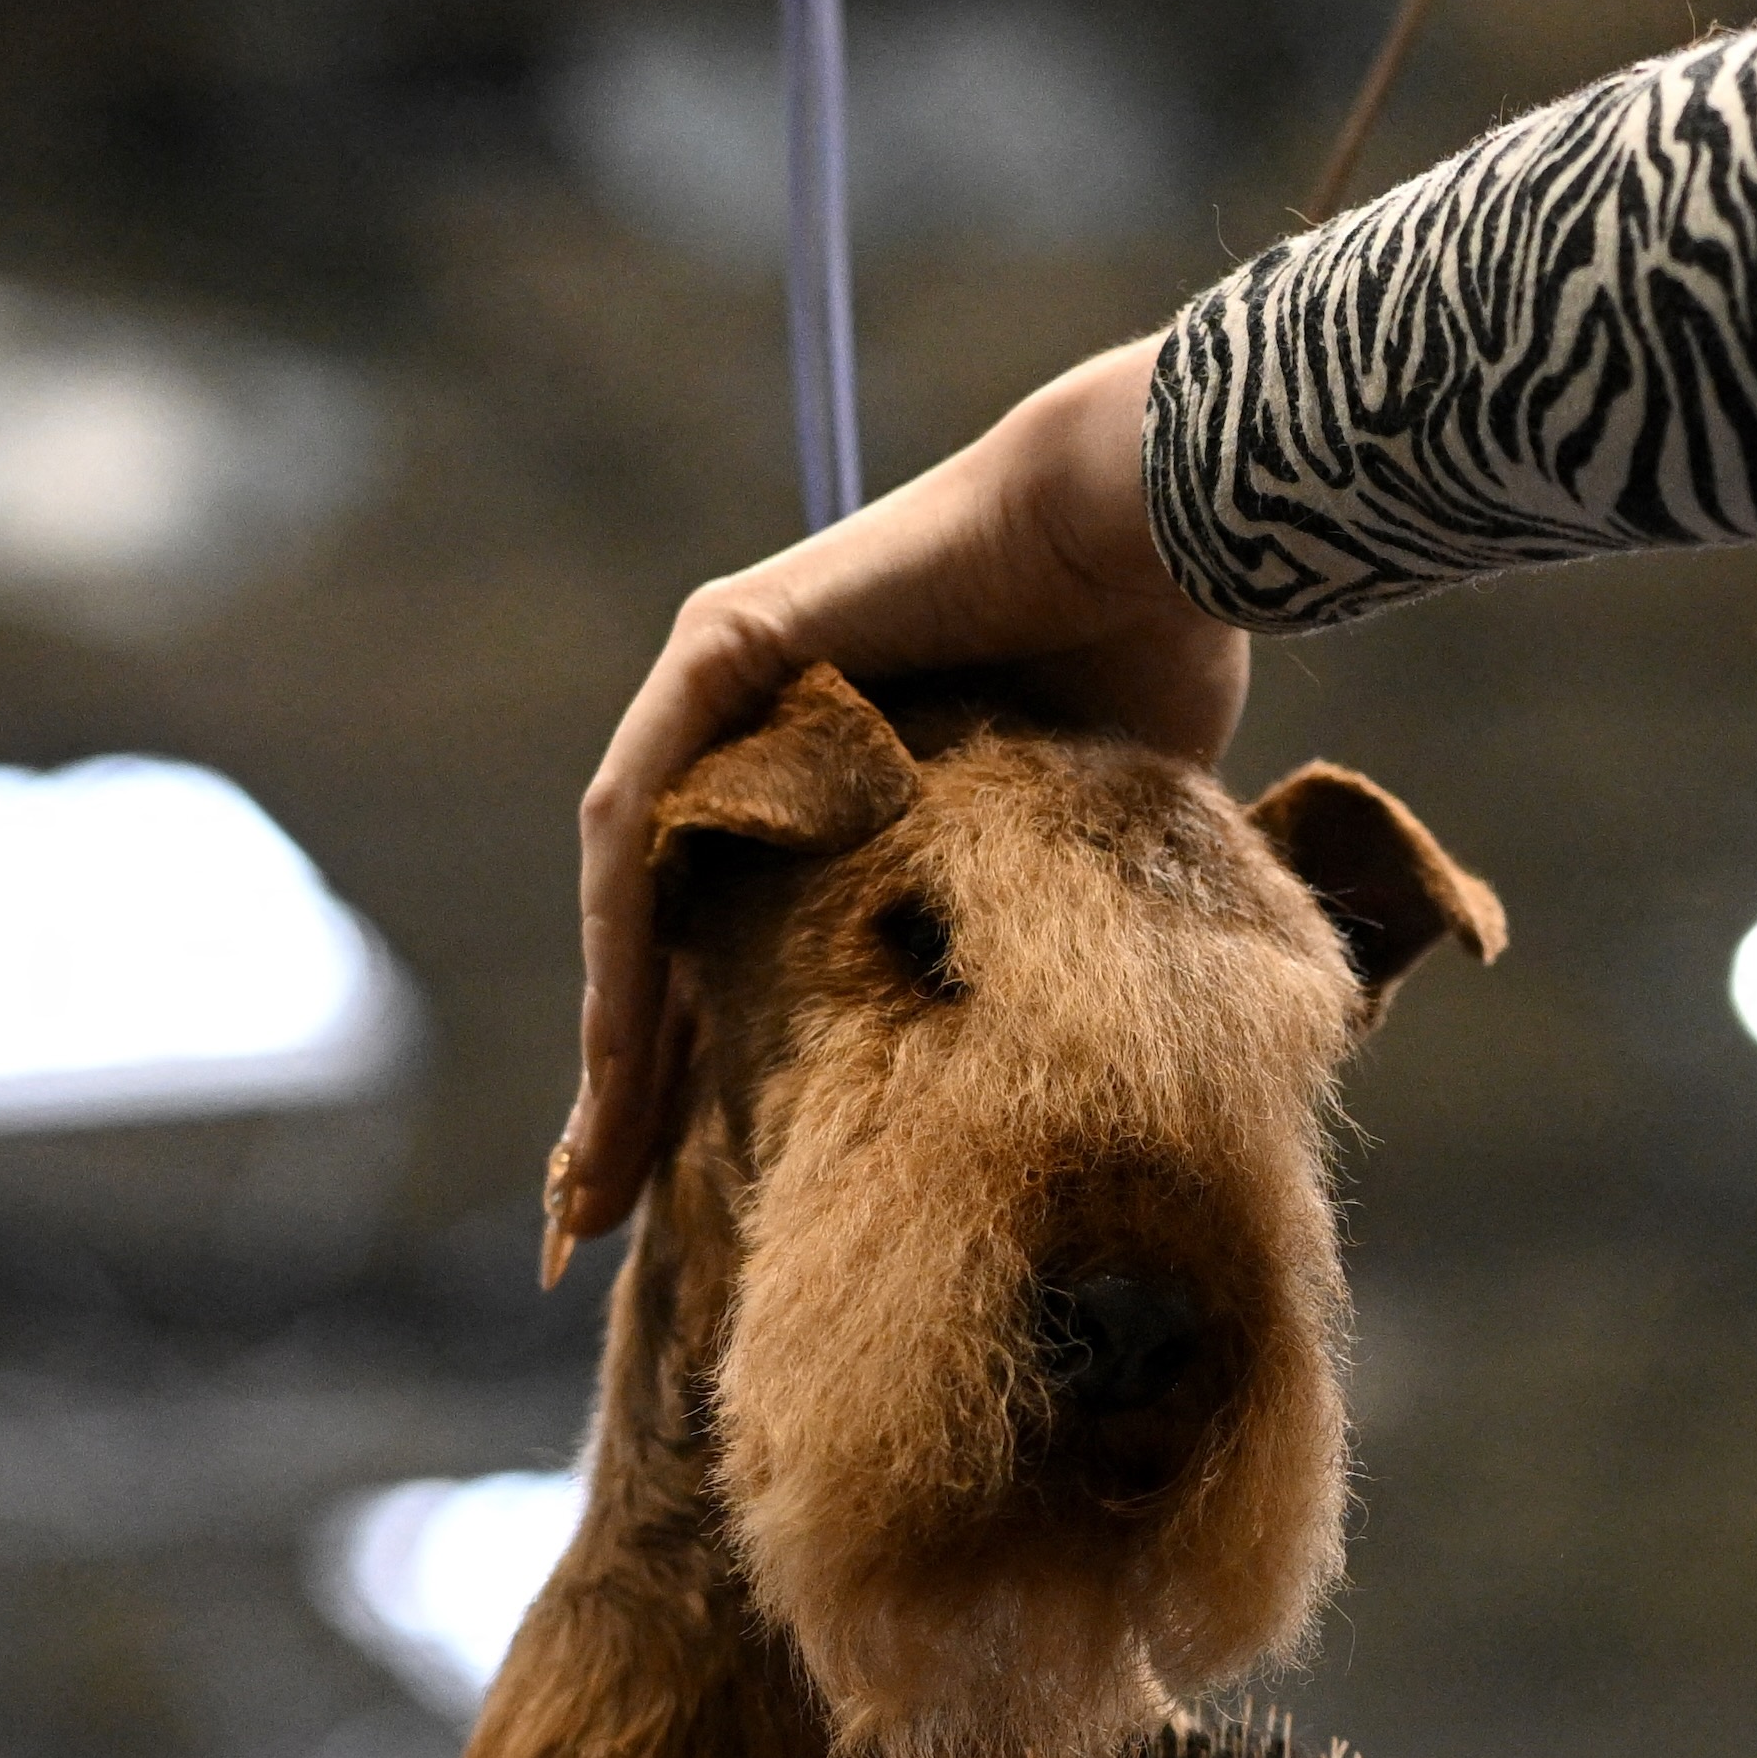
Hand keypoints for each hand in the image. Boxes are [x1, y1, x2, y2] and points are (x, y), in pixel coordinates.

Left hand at [553, 340, 1239, 1257]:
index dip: (715, 1079)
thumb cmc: (1160, 662)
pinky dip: (623, 947)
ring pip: (636, 896)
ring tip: (595, 1179)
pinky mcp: (725, 648)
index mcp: (840, 779)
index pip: (744, 952)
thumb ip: (1044, 929)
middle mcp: (763, 731)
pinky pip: (641, 822)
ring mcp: (729, 681)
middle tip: (595, 1226)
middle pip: (670, 940)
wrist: (1161, 532)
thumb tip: (1101, 1067)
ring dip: (610, 1044)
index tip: (685, 1206)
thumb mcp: (1082, 846)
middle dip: (633, 1093)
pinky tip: (619, 1060)